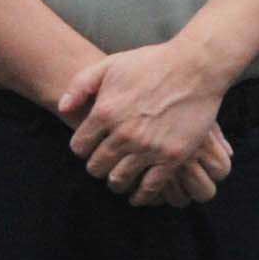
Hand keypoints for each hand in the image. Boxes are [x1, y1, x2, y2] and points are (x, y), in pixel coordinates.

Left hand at [59, 41, 233, 203]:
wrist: (195, 68)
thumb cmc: (152, 63)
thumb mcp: (110, 64)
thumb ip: (80, 85)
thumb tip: (63, 109)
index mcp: (105, 112)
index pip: (79, 147)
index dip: (82, 148)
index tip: (89, 148)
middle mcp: (124, 134)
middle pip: (96, 167)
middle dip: (97, 167)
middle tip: (104, 164)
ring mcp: (149, 148)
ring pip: (119, 180)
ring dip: (116, 182)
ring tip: (119, 178)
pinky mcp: (172, 157)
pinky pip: (150, 187)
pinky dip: (142, 196)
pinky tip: (138, 196)